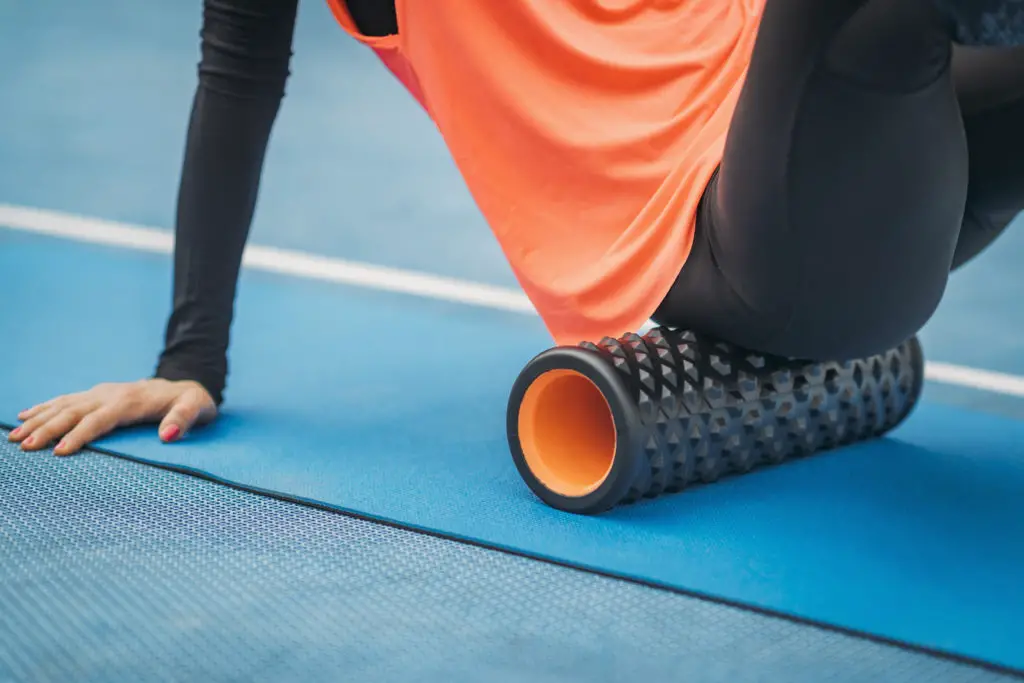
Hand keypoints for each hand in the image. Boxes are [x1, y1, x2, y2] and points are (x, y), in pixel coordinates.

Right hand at [9, 379, 217, 455]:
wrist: (187, 385)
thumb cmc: (193, 402)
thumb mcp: (198, 408)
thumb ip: (184, 419)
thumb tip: (168, 435)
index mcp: (132, 401)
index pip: (101, 419)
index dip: (81, 434)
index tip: (60, 451)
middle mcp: (112, 394)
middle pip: (74, 411)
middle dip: (48, 428)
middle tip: (25, 447)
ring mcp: (102, 392)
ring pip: (64, 404)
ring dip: (39, 419)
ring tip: (14, 436)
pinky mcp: (98, 394)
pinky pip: (66, 399)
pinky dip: (44, 407)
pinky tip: (25, 415)